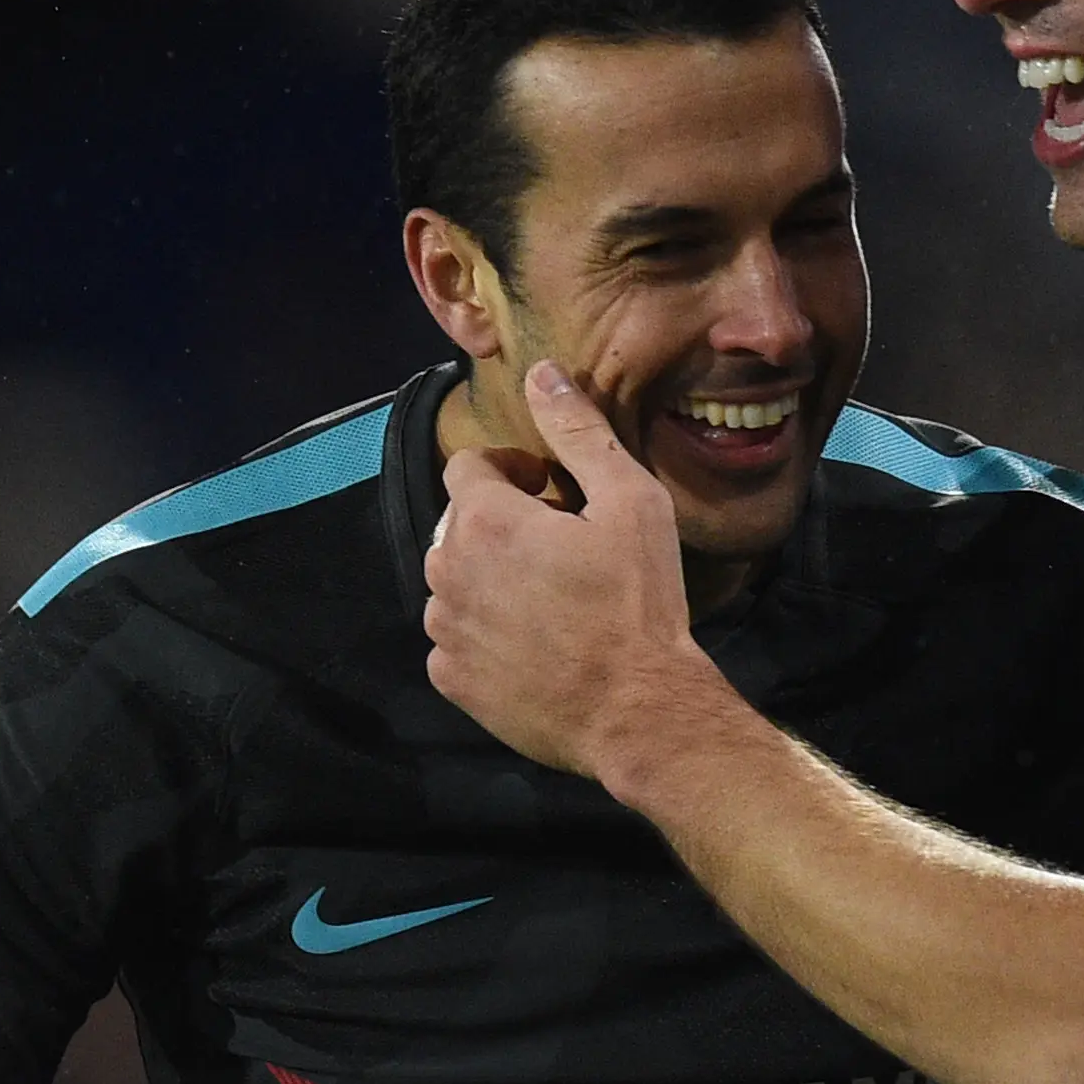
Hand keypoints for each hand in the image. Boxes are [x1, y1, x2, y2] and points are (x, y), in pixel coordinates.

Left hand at [425, 360, 708, 780]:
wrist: (636, 711)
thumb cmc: (638, 604)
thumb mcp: (630, 503)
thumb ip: (579, 432)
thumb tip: (543, 372)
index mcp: (485, 522)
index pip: (468, 467)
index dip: (512, 472)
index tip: (552, 494)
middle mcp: (447, 572)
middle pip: (458, 525)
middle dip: (501, 526)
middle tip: (561, 549)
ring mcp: (445, 632)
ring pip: (454, 582)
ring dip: (489, 579)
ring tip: (549, 600)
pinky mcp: (451, 680)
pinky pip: (455, 639)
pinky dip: (484, 633)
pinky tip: (534, 643)